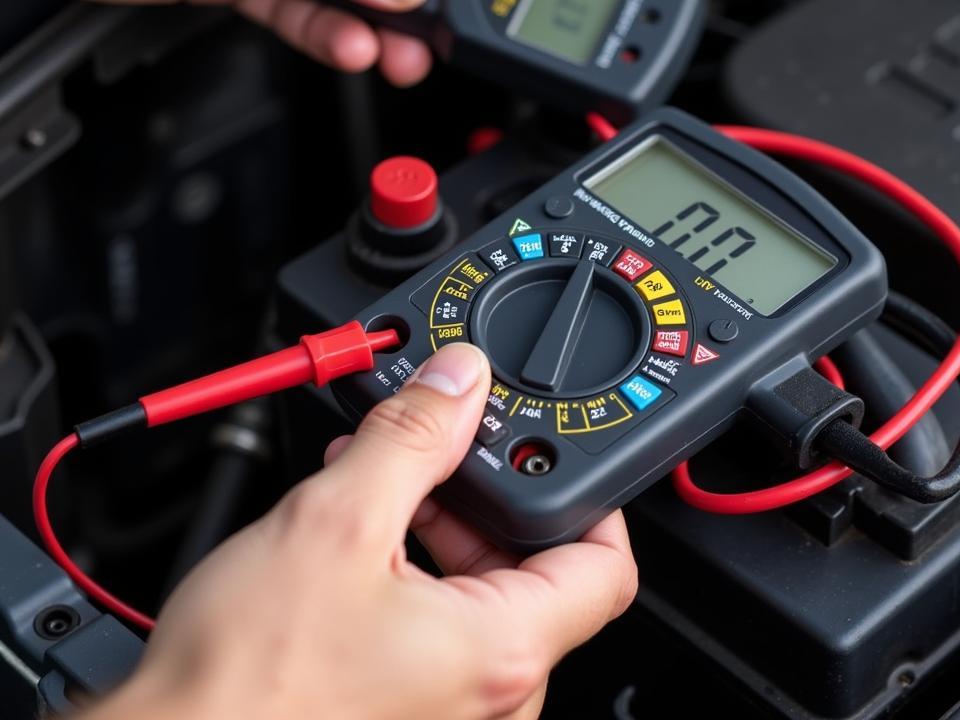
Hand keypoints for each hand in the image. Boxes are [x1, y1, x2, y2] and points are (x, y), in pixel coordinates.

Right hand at [88, 343, 637, 719]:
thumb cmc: (244, 686)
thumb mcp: (339, 520)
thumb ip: (413, 436)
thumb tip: (459, 381)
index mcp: (504, 652)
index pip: (607, 565)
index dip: (589, 493)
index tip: (549, 448)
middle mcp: (489, 696)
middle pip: (531, 566)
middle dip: (475, 493)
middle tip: (430, 448)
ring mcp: (445, 708)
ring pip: (474, 591)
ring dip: (430, 521)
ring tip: (371, 477)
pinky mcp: (400, 708)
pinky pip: (432, 623)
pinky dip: (405, 565)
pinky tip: (351, 530)